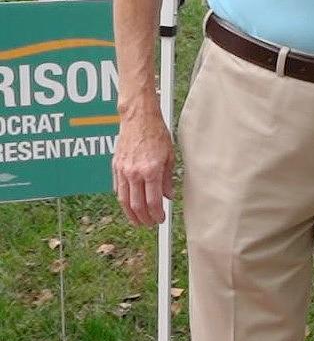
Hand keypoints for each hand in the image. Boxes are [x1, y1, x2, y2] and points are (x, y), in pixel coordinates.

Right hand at [112, 106, 173, 226]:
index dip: (157, 214)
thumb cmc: (156, 132)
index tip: (161, 219)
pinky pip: (118, 189)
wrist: (138, 117)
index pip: (153, 202)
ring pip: (124, 201)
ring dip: (131, 215)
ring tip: (139, 220)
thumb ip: (168, 178)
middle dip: (144, 219)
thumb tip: (169, 195)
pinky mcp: (115, 167)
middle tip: (151, 223)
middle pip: (137, 206)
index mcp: (151, 170)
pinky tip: (129, 205)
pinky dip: (123, 200)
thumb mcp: (170, 155)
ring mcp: (123, 170)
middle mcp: (135, 173)